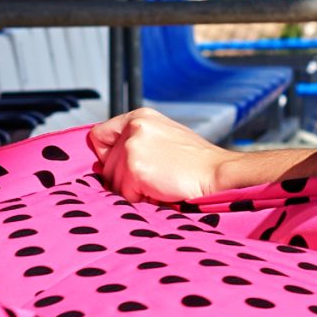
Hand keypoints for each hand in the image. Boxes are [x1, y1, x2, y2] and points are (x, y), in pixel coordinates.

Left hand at [86, 106, 229, 204]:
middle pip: (105, 165)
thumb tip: (108, 162)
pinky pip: (125, 194)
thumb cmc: (196, 162)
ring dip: (134, 191)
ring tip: (160, 184)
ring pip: (114, 182)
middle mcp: (133, 127)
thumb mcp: (164, 137)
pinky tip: (161, 190)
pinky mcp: (135, 168)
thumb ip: (136, 142)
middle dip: (124, 178)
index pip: (99, 135)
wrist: (217, 172)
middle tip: (153, 179)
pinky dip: (142, 199)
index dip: (107, 155)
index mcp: (139, 117)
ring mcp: (132, 147)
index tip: (122, 165)